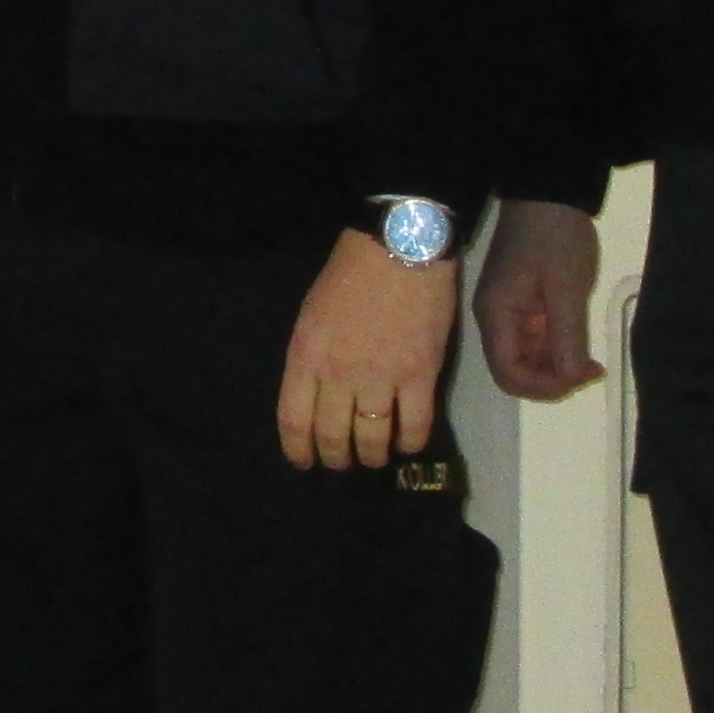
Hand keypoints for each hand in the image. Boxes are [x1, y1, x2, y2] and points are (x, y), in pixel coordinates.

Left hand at [277, 228, 460, 469]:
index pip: (294, 420)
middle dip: (336, 458)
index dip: (298, 450)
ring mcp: (381, 378)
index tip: (304, 463)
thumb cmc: (348, 276)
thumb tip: (316, 394)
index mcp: (305, 357)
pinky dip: (411, 443)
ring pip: (373, 438)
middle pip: (332, 436)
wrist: (397, 249)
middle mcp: (338, 375)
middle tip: (342, 463)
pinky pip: (415, 425)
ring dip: (372, 456)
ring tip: (373, 458)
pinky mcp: (420, 376)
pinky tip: (407, 445)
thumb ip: (310, 358)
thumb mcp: (310, 316)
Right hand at [471, 197, 605, 404]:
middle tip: (591, 369)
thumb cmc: (554, 236)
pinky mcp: (520, 301)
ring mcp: (506, 310)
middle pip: (514, 369)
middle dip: (550, 379)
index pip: (508, 373)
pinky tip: (579, 341)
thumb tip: (571, 378)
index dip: (543, 386)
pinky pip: (532, 338)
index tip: (580, 376)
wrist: (546, 192)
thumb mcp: (566, 287)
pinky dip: (555, 348)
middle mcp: (494, 319)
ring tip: (590, 358)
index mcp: (496, 315)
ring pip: (525, 357)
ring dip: (555, 366)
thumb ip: (566, 336)